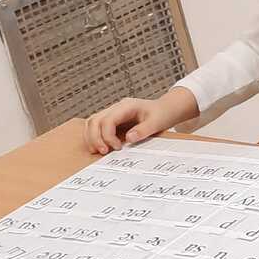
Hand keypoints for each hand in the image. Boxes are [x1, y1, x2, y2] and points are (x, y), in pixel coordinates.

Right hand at [83, 87, 198, 154]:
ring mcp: (113, 113)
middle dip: (95, 138)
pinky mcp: (112, 120)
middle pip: (94, 120)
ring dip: (92, 138)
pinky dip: (95, 137)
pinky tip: (102, 147)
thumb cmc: (163, 114)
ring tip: (100, 151)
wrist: (166, 109)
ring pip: (92, 123)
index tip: (117, 148)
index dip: (108, 136)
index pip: (108, 120)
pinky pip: (97, 127)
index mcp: (127, 106)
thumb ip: (144, 130)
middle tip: (103, 152)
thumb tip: (128, 138)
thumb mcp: (158, 122)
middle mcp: (117, 108)